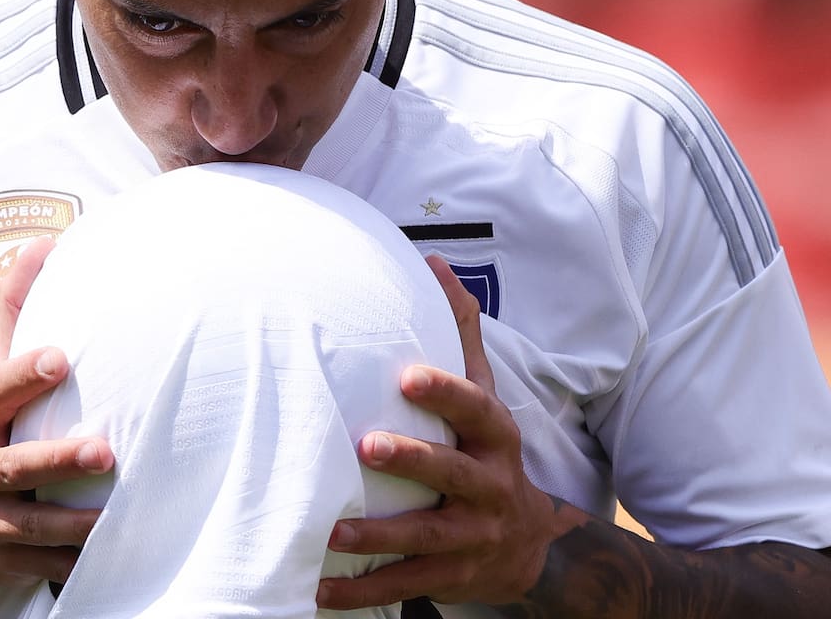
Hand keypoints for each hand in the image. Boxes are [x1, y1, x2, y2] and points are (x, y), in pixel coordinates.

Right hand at [0, 235, 113, 588]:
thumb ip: (17, 313)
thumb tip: (44, 241)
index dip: (22, 376)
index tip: (60, 359)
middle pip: (10, 466)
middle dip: (54, 459)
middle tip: (104, 449)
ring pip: (26, 526)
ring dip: (68, 523)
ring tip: (111, 517)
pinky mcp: (1, 560)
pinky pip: (38, 565)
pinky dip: (69, 564)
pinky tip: (105, 556)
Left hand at [317, 256, 557, 608]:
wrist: (527, 541)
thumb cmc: (484, 450)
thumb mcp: (483, 395)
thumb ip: (459, 333)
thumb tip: (432, 261)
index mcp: (495, 437)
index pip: (475, 408)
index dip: (446, 392)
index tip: (407, 376)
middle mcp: (489, 486)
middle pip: (452, 474)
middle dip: (413, 461)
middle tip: (366, 447)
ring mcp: (474, 536)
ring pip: (428, 540)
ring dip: (379, 537)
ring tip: (333, 534)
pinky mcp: (455, 576)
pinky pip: (408, 583)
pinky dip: (364, 589)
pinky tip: (321, 590)